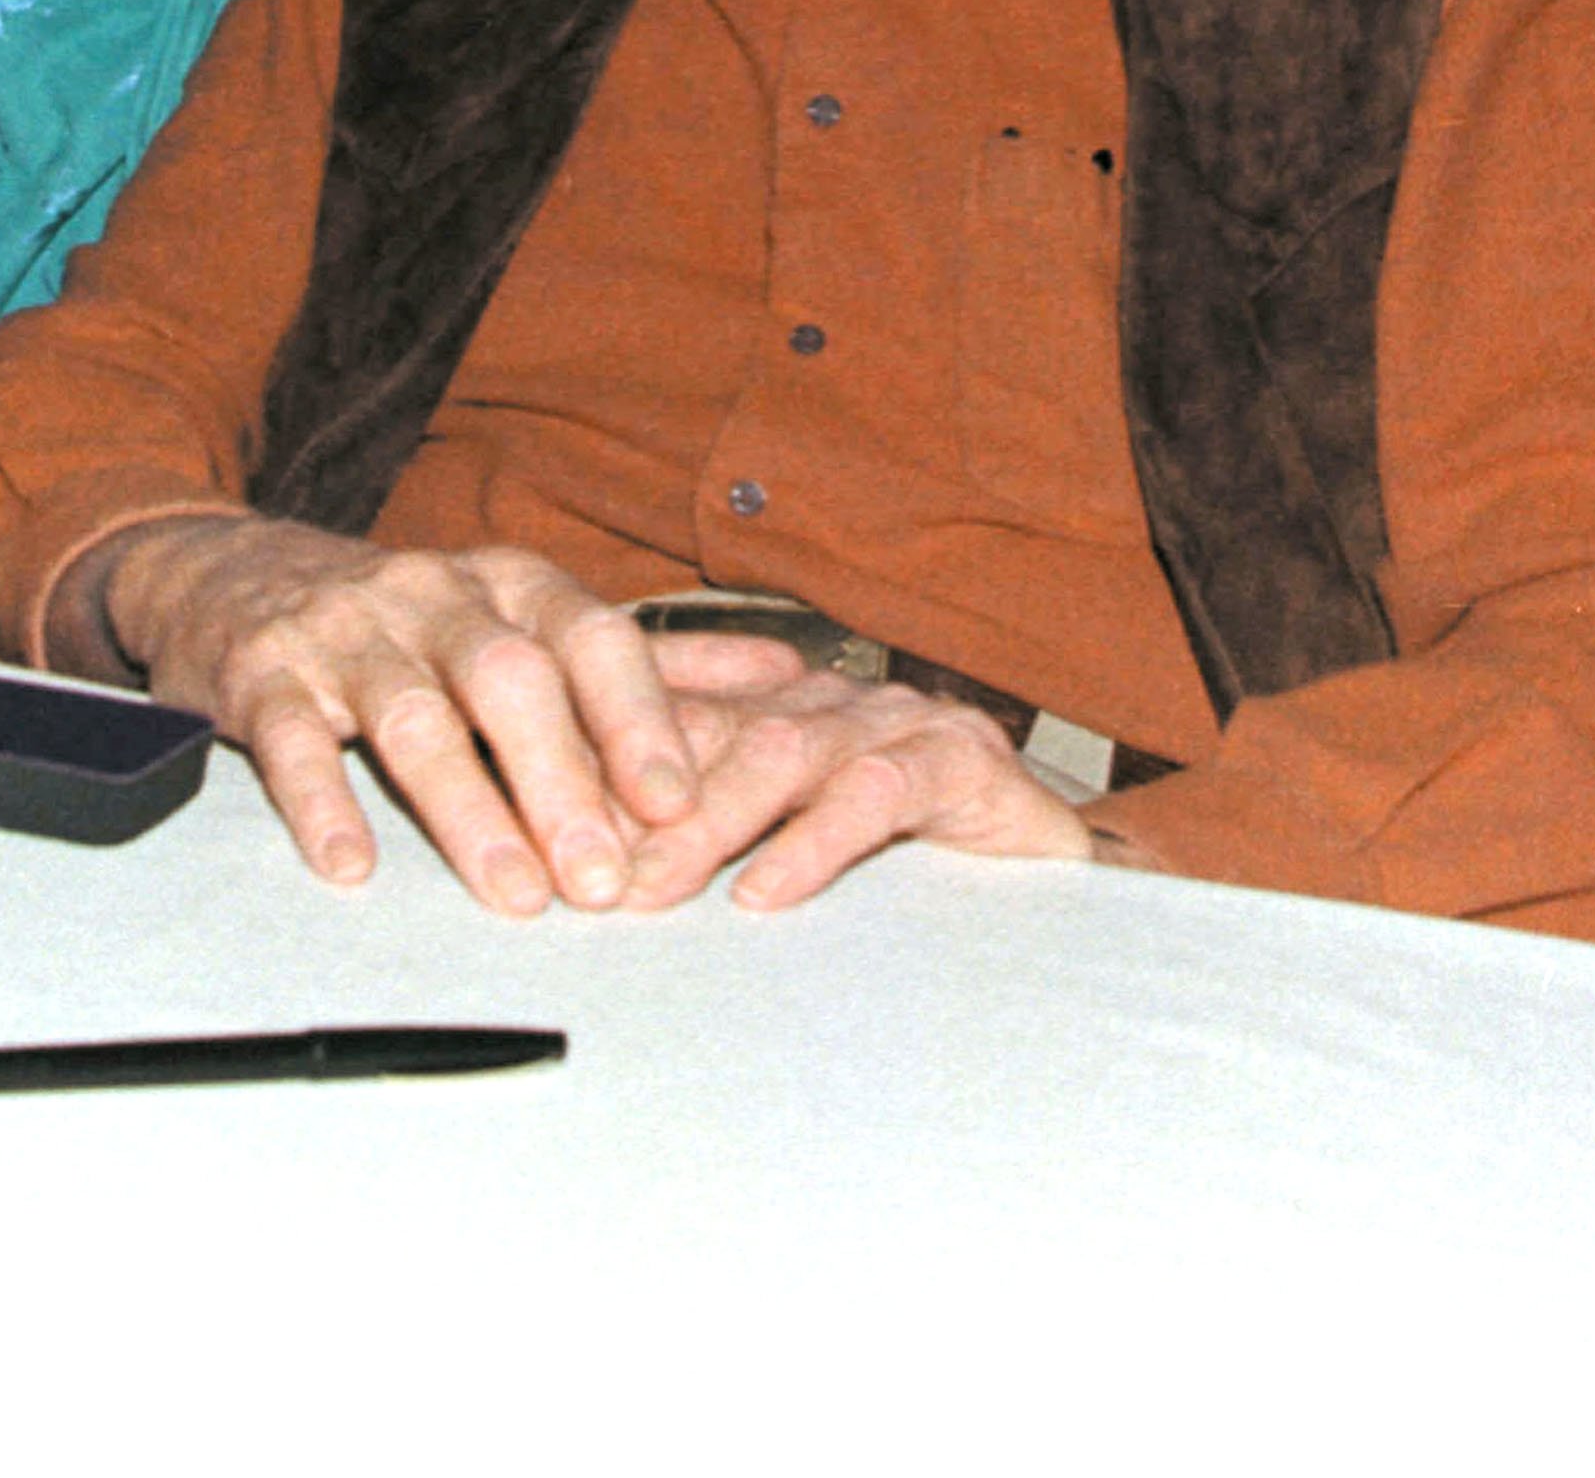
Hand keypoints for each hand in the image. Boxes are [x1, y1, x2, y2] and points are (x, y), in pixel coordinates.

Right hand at [92, 513, 799, 914]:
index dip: (640, 718)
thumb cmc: (414, 619)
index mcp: (512, 584)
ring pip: (414, 714)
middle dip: (565, 782)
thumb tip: (786, 678)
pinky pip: (298, 739)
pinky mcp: (266, 675)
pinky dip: (325, 804)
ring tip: (514, 898)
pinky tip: (352, 868)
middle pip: (511, 680)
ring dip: (469, 811)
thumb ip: (653, 660)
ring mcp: (347, 631)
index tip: (679, 803)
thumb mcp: (529, 617)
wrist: (237, 574)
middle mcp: (435, 594)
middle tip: (606, 882)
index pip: (594, 638)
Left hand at [614, 666, 1099, 911]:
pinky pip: (877, 792)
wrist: (1057, 890)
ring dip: (710, 822)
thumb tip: (590, 872)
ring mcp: (900, 722)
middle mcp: (833, 700)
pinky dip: (813, 842)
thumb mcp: (790, 847)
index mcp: (783, 706)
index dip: (604, 760)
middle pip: (714, 729)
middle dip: (638, 800)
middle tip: (579, 873)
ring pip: (785, 749)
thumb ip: (706, 836)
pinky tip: (767, 893)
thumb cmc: (914, 874)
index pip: (676, 712)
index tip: (537, 824)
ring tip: (653, 889)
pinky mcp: (964, 762)